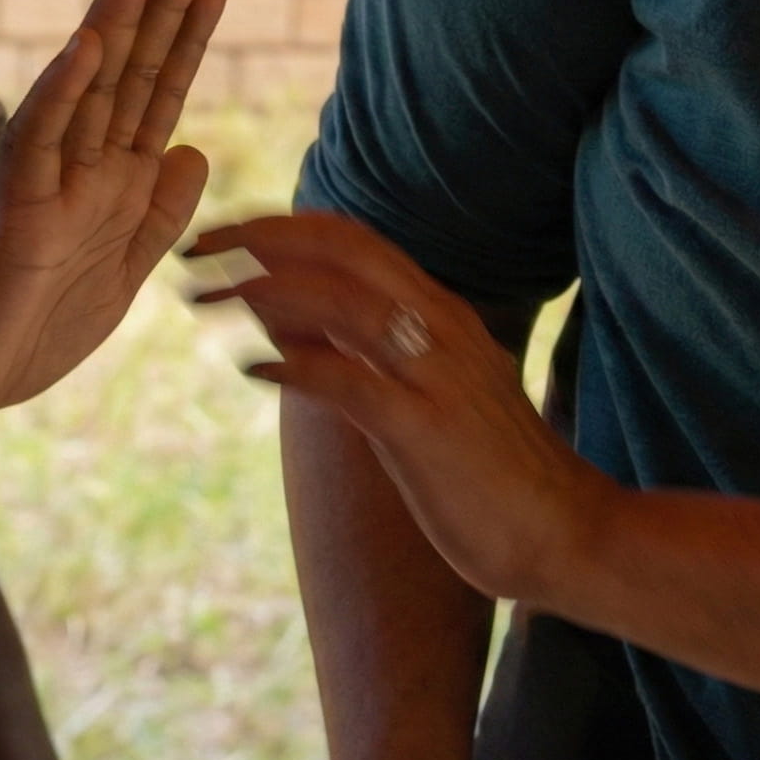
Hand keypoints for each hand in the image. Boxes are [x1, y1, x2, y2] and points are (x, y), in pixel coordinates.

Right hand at [0, 0, 225, 424]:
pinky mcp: (16, 215)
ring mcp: (47, 186)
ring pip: (86, 93)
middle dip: (162, 9)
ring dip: (112, 26)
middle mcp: (81, 171)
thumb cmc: (22, 328)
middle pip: (129, 76)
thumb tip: (194, 149)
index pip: (157, 95)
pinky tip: (84, 48)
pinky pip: (38, 145)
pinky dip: (62, 95)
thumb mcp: (120, 274)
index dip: (188, 37)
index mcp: (112, 185)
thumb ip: (157, 216)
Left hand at [190, 213, 607, 602]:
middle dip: (258, 236)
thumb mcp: (419, 391)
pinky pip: (346, 379)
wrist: (567, 534)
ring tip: (202, 297)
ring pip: (337, 298)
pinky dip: (293, 364)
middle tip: (192, 245)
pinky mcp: (424, 427)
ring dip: (258, 290)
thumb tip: (281, 314)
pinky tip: (251, 368)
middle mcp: (439, 324)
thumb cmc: (488, 471)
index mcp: (438, 311)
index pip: (351, 238)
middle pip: (339, 248)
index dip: (279, 226)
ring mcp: (433, 372)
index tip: (220, 234)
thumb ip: (361, 348)